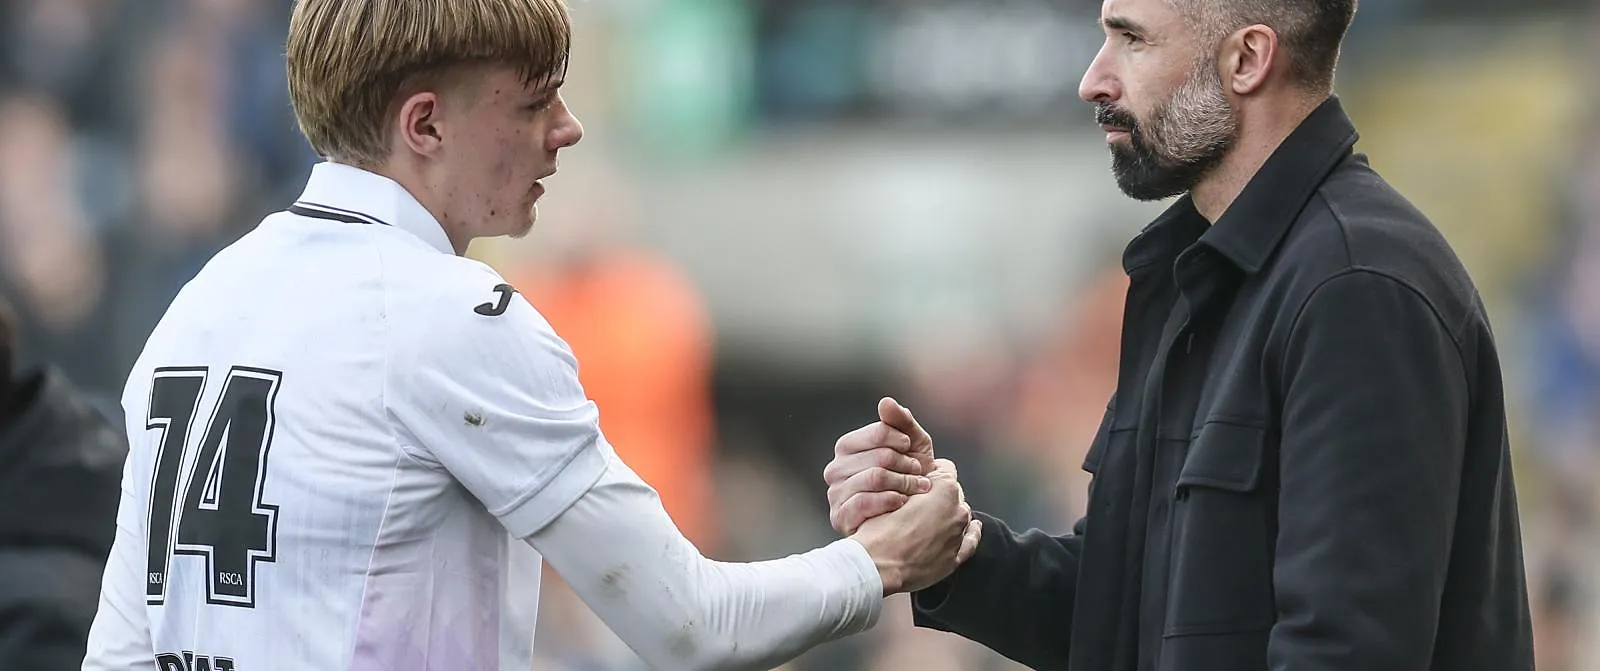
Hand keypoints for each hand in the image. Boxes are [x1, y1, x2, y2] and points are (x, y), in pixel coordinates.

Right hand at [825, 397, 935, 534]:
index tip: (911, 449)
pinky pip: (865, 502)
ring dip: (904, 483)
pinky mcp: (839, 517)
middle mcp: (835, 468)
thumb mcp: (912, 447)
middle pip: (880, 456)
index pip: (878, 432)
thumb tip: (886, 402)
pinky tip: (902, 503)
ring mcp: (835, 494)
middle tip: (920, 475)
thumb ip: (901, 422)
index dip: (901, 439)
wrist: (908, 523)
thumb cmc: (908, 479)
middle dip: (907, 465)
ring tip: (918, 489)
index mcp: (847, 447)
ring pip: (874, 477)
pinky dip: (890, 500)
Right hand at [851, 459, 982, 594]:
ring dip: (948, 514)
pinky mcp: (953, 557)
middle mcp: (957, 510)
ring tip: (929, 519)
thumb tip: (917, 480)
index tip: (921, 476)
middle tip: (918, 501)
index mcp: (944, 489)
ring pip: (960, 516)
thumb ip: (910, 481)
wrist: (876, 565)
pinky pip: (970, 541)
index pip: (945, 468)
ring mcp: (957, 535)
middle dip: (939, 494)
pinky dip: (972, 533)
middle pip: (953, 493)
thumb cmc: (880, 530)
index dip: (930, 470)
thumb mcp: (889, 491)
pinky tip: (973, 528)